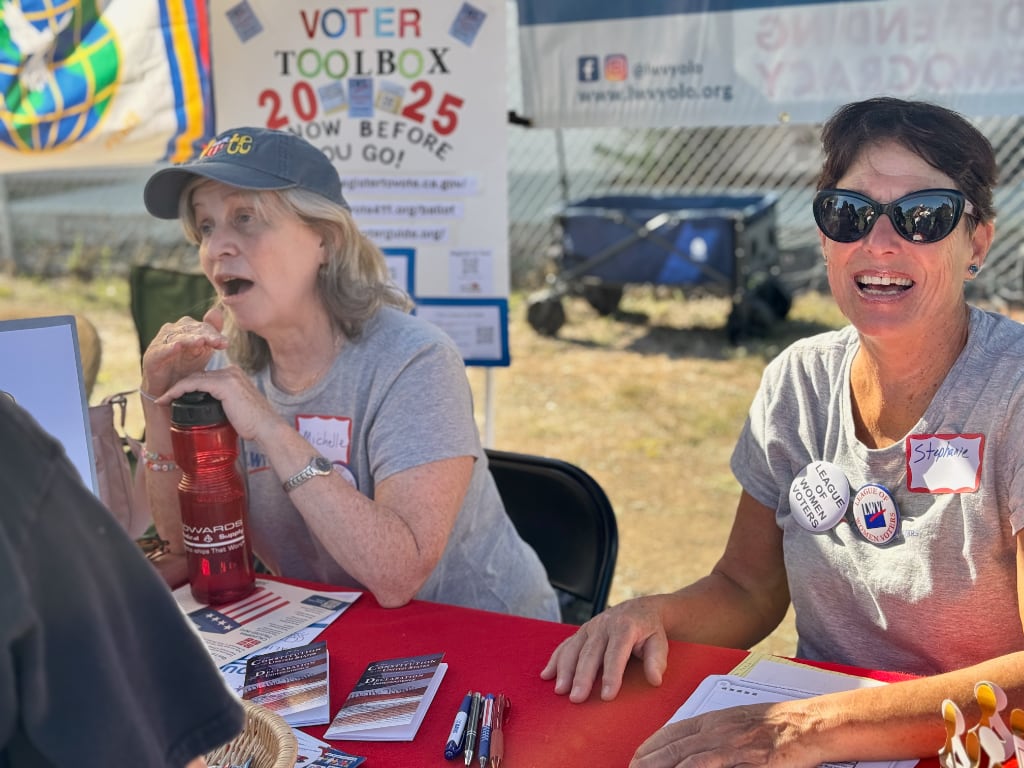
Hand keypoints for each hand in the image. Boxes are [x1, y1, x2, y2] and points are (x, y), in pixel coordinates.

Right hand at [141, 316, 227, 397]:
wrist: (167, 389)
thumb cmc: (186, 367)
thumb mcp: (202, 351)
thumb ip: (211, 333)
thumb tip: (217, 311)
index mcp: (186, 329)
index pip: (202, 327)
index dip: (214, 333)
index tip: (225, 344)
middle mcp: (172, 332)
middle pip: (191, 330)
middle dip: (205, 335)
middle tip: (217, 342)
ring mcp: (161, 343)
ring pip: (177, 337)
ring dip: (190, 339)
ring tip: (200, 341)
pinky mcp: (152, 355)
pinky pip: (161, 350)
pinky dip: (169, 348)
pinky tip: (177, 347)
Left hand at [156, 365, 276, 441]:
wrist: (267, 429)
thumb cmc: (254, 426)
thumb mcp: (236, 411)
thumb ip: (225, 405)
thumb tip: (210, 415)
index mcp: (234, 376)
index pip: (205, 378)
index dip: (188, 387)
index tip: (174, 400)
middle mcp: (231, 372)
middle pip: (197, 376)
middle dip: (178, 387)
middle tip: (164, 399)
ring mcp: (228, 376)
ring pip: (192, 378)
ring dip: (174, 389)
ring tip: (162, 400)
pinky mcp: (224, 384)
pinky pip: (193, 384)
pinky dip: (178, 390)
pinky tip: (168, 399)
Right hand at [540, 595, 670, 702]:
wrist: (640, 609)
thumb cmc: (650, 631)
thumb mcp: (660, 642)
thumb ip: (657, 660)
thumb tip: (655, 679)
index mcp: (625, 627)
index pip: (616, 653)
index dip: (611, 675)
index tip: (607, 696)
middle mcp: (604, 625)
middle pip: (590, 653)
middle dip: (582, 677)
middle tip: (576, 699)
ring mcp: (590, 627)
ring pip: (574, 649)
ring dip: (564, 670)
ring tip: (560, 691)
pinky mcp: (581, 632)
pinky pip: (565, 645)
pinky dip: (555, 660)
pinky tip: (547, 675)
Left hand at [630, 702, 816, 767]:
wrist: (807, 723)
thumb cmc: (777, 724)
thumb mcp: (739, 722)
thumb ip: (717, 733)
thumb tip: (696, 745)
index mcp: (714, 719)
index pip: (673, 732)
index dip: (652, 746)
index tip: (636, 756)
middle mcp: (716, 730)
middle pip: (673, 747)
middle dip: (649, 761)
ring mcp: (729, 746)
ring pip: (686, 760)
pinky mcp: (745, 760)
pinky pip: (708, 767)